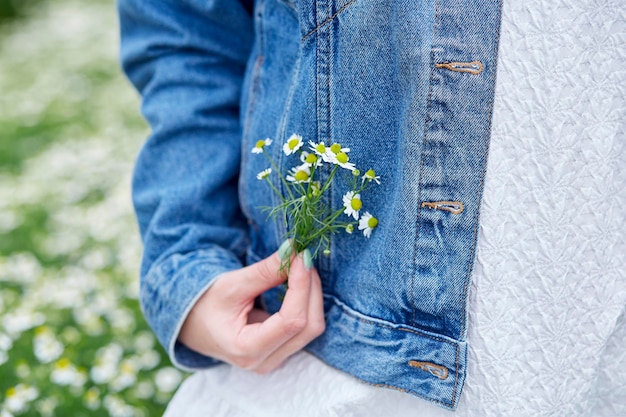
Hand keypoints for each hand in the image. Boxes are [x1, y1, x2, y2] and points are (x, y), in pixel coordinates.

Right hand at [178, 248, 324, 373]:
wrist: (194, 325)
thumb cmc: (206, 305)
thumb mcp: (231, 285)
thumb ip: (264, 272)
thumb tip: (292, 251)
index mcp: (247, 349)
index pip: (291, 320)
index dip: (302, 286)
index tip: (301, 257)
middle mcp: (265, 361)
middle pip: (308, 326)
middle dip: (311, 289)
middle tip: (303, 258)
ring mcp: (276, 359)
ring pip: (312, 328)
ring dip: (312, 294)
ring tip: (301, 267)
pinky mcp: (282, 350)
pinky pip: (306, 327)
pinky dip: (308, 302)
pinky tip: (300, 282)